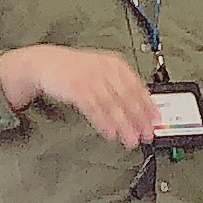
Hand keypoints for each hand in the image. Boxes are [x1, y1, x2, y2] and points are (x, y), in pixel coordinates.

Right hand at [0, 44, 163, 151]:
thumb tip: (141, 110)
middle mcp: (104, 69)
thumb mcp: (102, 72)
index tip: (156, 121)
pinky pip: (93, 107)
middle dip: (139, 118)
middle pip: (126, 96)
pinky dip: (103, 122)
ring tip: (130, 140)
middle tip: (147, 134)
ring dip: (123, 124)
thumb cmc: (77, 70)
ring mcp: (89, 78)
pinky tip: (110, 133)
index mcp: (115, 64)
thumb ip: (120, 88)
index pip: (137, 85)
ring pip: (111, 104)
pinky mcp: (75, 88)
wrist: (47, 63)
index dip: (148, 105)